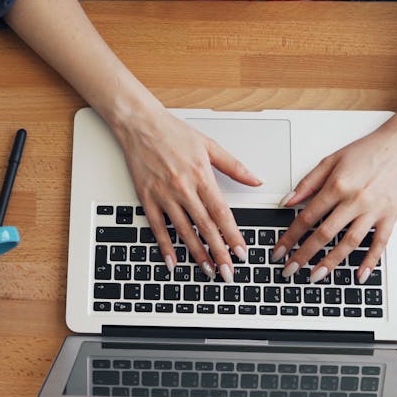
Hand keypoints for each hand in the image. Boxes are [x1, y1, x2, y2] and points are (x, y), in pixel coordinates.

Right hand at [113, 107, 261, 281]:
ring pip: (183, 231)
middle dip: (218, 252)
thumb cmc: (173, 132)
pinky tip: (173, 262)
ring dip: (196, 253)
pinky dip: (165, 246)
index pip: (221, 212)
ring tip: (208, 270)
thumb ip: (234, 166)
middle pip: (205, 227)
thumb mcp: (209, 145)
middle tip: (228, 273)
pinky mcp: (147, 198)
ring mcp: (164, 195)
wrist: (140, 123)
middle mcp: (183, 188)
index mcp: (201, 175)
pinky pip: (157, 227)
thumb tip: (256, 179)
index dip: (232, 235)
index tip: (241, 253)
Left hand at [272, 123, 396, 282]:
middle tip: (289, 270)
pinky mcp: (390, 216)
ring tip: (315, 276)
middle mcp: (355, 200)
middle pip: (324, 234)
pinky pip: (379, 243)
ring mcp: (374, 210)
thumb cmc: (367, 150)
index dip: (290, 237)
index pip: (306, 218)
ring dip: (331, 263)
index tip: (279, 252)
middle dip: (303, 255)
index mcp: (337, 185)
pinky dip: (370, 261)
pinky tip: (359, 275)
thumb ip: (308, 182)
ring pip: (349, 243)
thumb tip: (287, 201)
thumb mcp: (331, 160)